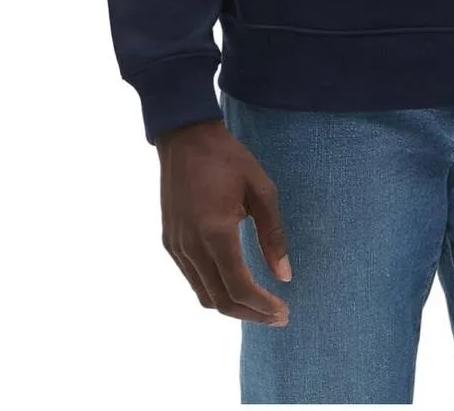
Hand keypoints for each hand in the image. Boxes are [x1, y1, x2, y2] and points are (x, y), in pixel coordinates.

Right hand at [156, 119, 291, 323]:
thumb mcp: (261, 190)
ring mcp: (176, 246)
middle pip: (220, 300)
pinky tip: (234, 283)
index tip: (284, 311)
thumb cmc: (228, 159)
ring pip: (203, 295)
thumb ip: (273, 235)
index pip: (239, 287)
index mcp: (215, 232)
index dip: (262, 307)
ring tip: (259, 305)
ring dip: (232, 306)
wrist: (185, 138)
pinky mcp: (169, 242)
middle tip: (277, 315)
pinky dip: (214, 290)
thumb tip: (283, 275)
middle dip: (250, 314)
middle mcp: (191, 246)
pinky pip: (192, 279)